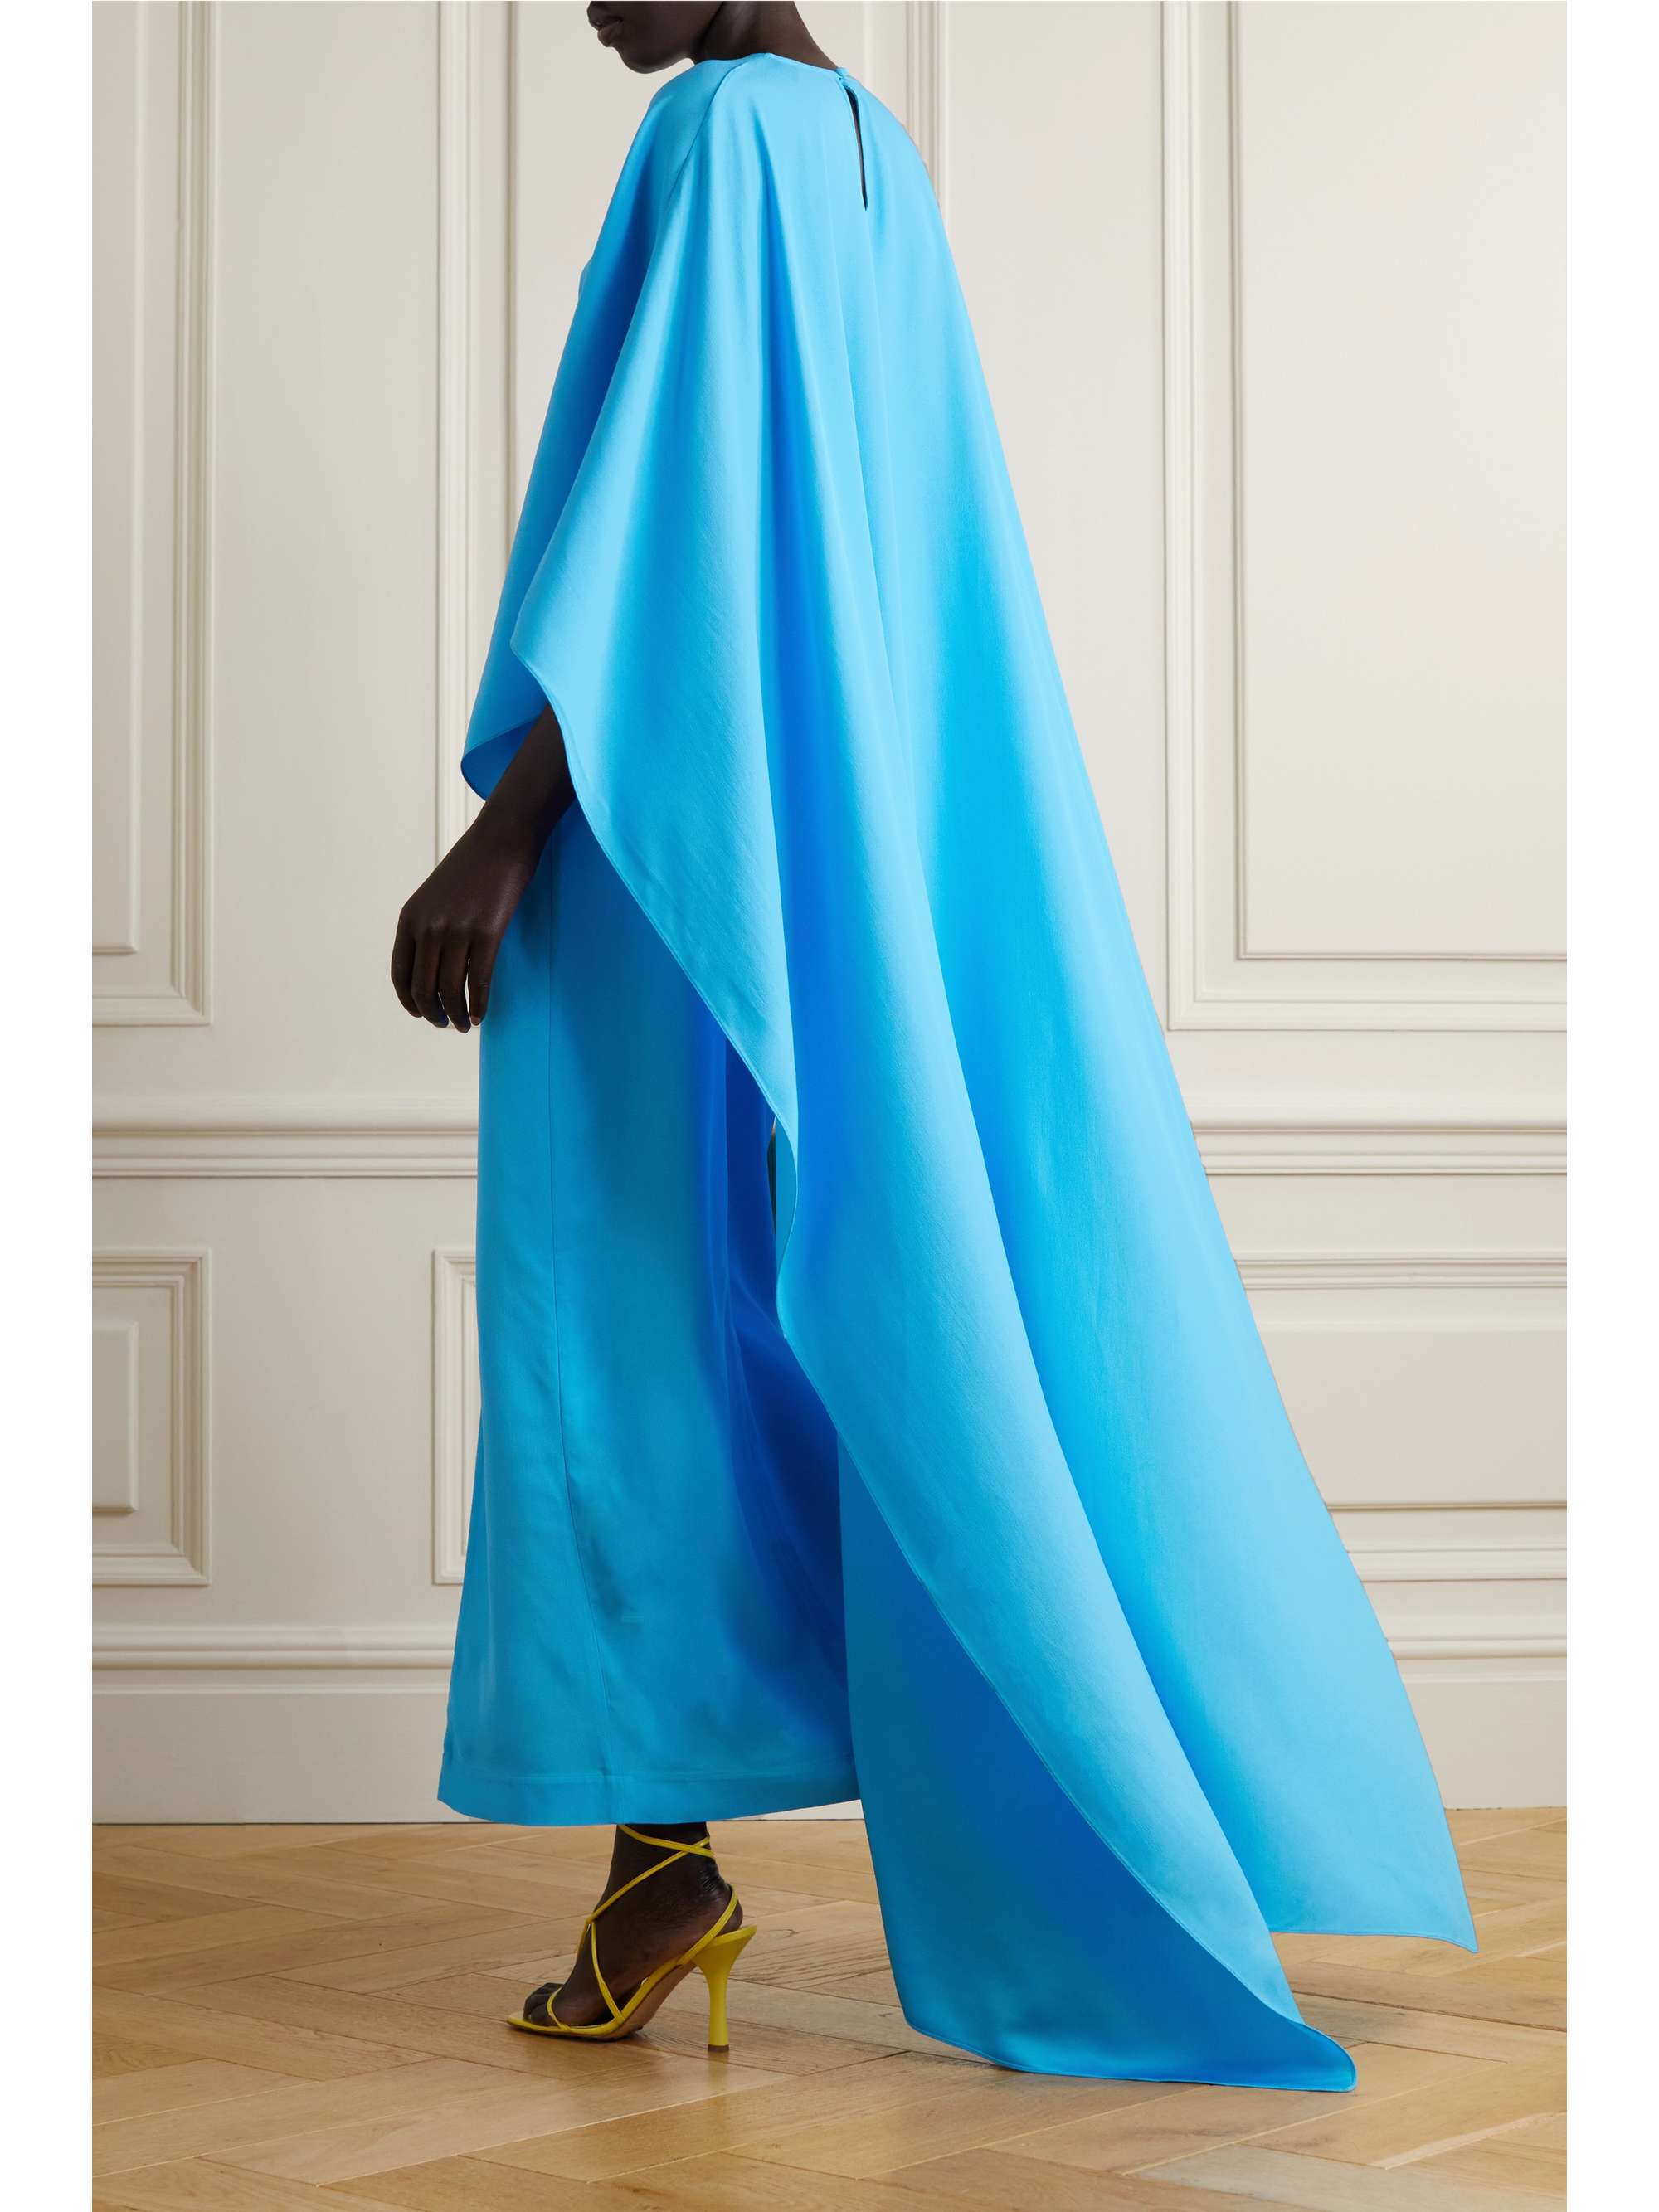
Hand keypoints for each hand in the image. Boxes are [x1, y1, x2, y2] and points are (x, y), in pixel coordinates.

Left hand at [390, 809, 541, 1032]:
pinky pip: (478, 982)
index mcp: (410, 918)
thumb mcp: (436, 895)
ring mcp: (456, 930)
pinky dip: (478, 1005)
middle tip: (445, 1024)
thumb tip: (434, 965)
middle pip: (424, 988)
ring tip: (464, 1025)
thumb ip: (429, 926)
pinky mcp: (487, 932)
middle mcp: (428, 926)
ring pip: (450, 989)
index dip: (409, 1001)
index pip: (400, 974)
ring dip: (456, 1015)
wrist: (502, 838)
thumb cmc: (473, 866)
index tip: (421, 1014)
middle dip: (433, 1014)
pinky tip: (480, 1016)